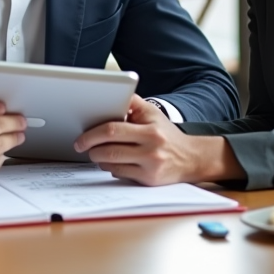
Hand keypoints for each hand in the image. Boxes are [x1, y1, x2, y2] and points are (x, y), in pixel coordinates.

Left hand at [73, 95, 238, 185]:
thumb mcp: (152, 113)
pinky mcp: (149, 180)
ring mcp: (150, 165)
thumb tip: (109, 93)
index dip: (92, 133)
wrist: (192, 158)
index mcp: (150, 129)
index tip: (82, 136)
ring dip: (98, 158)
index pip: (113, 129)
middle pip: (109, 148)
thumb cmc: (166, 134)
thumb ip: (131, 102)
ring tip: (96, 152)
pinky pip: (120, 174)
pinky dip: (110, 168)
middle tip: (81, 145)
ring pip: (111, 163)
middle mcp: (151, 147)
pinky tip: (111, 162)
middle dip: (90, 147)